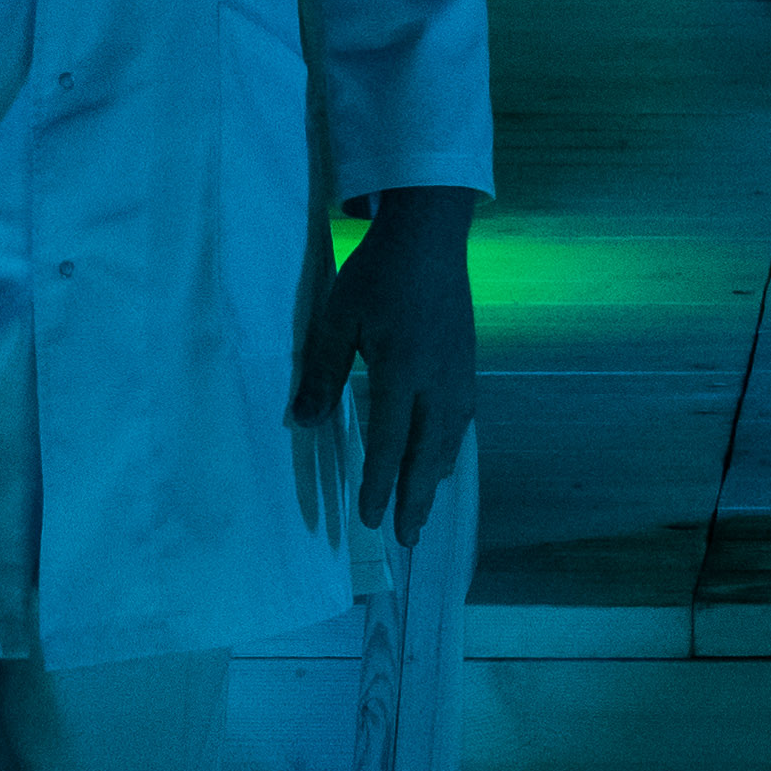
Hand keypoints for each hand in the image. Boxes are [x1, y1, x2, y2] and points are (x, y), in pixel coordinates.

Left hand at [290, 187, 479, 545]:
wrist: (432, 232)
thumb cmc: (379, 272)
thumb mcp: (339, 317)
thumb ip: (322, 372)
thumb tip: (304, 423)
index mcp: (403, 370)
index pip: (389, 441)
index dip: (379, 484)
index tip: (369, 520)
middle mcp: (438, 379)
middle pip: (428, 452)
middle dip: (416, 497)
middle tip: (408, 538)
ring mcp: (458, 371)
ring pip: (449, 438)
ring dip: (435, 477)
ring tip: (424, 506)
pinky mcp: (467, 360)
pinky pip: (462, 417)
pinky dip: (451, 446)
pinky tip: (443, 455)